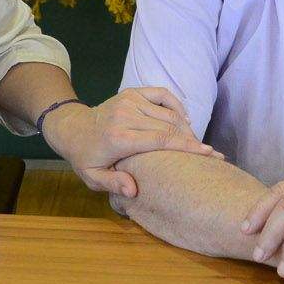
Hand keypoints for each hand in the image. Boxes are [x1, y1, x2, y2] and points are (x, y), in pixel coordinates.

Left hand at [42, 88, 222, 198]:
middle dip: (193, 140)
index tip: (209, 154)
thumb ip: (113, 184)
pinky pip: (162, 94)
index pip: (161, 140)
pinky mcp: (132, 92)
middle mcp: (126, 115)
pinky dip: (177, 105)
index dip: (188, 147)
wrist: (73, 128)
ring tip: (196, 143)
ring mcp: (130, 100)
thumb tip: (134, 190)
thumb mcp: (93, 177)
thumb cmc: (86, 157)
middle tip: (211, 153)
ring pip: (169, 113)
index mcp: (119, 137)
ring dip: (186, 127)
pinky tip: (184, 120)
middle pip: (170, 127)